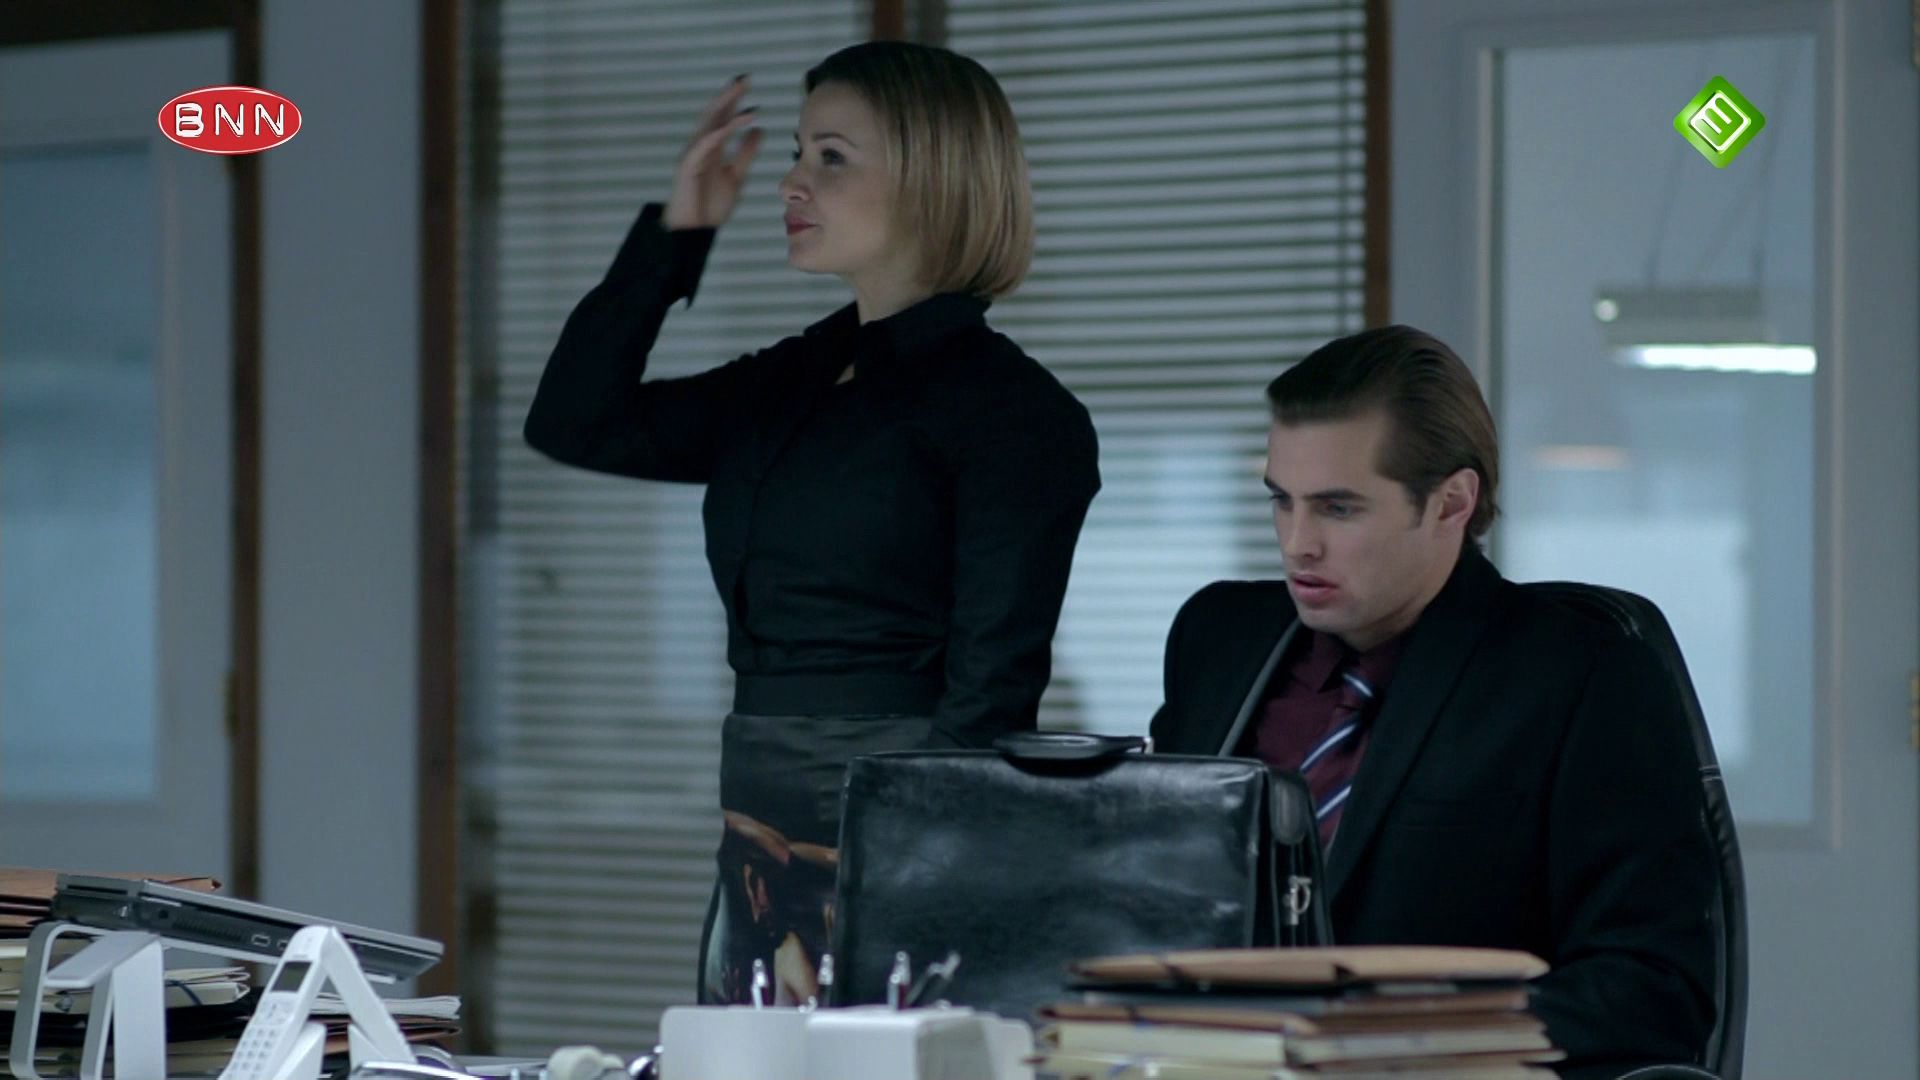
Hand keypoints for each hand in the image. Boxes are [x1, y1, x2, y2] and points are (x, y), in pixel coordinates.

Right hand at [663, 76, 763, 230]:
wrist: (693, 231)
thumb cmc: (709, 205)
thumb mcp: (736, 175)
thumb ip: (746, 153)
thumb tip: (759, 129)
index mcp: (712, 147)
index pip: (723, 117)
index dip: (734, 100)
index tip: (748, 83)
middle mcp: (701, 146)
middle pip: (714, 114)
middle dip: (728, 95)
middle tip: (745, 78)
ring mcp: (693, 154)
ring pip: (709, 124)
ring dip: (725, 107)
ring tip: (741, 92)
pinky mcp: (688, 166)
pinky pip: (704, 145)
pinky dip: (719, 132)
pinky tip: (733, 123)